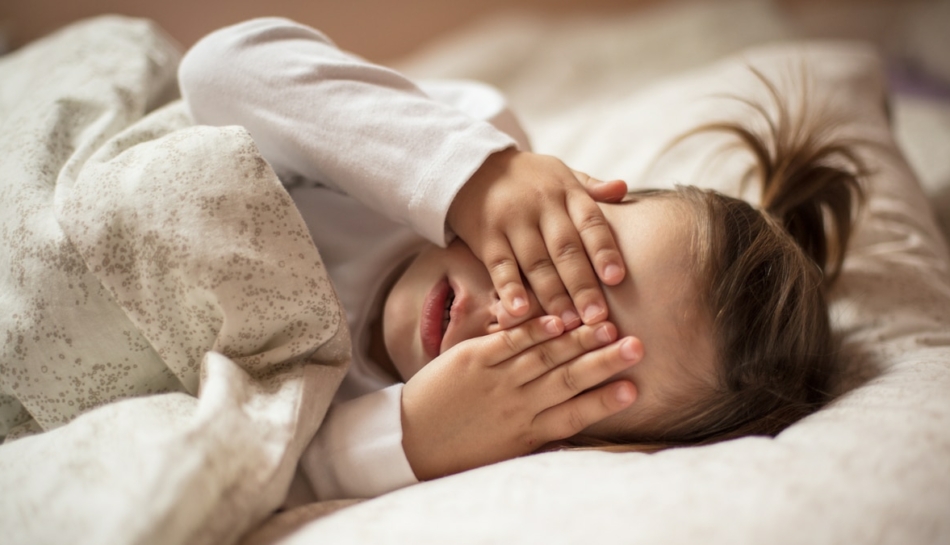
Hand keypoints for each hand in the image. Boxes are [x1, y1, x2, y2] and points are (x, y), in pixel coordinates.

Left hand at [400, 316, 641, 479]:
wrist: (409, 442)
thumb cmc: (461, 450)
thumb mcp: (504, 452)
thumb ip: (539, 437)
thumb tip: (575, 433)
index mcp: (526, 432)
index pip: (574, 414)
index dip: (604, 401)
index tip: (633, 388)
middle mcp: (515, 406)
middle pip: (567, 381)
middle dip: (604, 362)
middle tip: (637, 347)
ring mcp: (494, 381)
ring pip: (544, 357)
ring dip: (578, 341)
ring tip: (609, 326)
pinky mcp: (471, 360)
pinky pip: (508, 341)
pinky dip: (534, 329)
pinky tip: (558, 319)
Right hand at [447, 148, 627, 328]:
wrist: (472, 167)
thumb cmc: (528, 178)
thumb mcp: (561, 174)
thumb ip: (592, 188)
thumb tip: (624, 188)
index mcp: (566, 193)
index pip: (590, 222)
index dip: (604, 250)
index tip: (617, 279)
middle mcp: (541, 206)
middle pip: (565, 249)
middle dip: (582, 285)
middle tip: (597, 317)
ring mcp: (512, 221)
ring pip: (535, 262)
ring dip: (552, 295)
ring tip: (568, 324)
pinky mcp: (486, 236)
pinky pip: (500, 265)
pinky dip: (510, 289)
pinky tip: (520, 311)